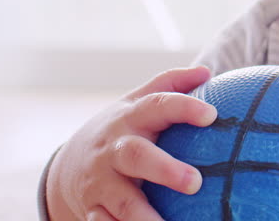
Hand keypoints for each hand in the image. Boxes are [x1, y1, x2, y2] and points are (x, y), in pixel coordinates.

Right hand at [46, 66, 217, 220]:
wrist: (67, 166)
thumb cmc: (121, 130)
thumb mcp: (137, 103)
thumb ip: (169, 85)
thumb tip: (206, 72)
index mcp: (130, 118)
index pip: (157, 106)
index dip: (183, 108)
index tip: (212, 115)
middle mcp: (114, 149)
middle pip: (137, 156)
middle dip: (165, 170)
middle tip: (195, 182)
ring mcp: (101, 181)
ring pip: (121, 200)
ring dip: (144, 216)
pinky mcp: (93, 209)